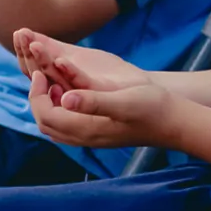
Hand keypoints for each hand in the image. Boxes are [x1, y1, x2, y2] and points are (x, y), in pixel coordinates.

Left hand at [19, 30, 181, 149]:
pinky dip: (59, 107)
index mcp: (86, 129)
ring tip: (52, 81)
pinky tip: (68, 91)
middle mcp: (84, 137)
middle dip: (37, 98)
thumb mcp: (123, 100)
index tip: (40, 72)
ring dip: (47, 103)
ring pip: (54, 124)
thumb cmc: (152, 108)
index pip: (45, 115)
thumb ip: (94, 101)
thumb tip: (66, 98)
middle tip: (40, 74)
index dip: (36, 93)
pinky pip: (66, 123)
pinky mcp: (97, 132)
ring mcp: (90, 137)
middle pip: (45, 122)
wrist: (174, 123)